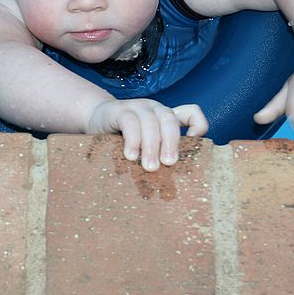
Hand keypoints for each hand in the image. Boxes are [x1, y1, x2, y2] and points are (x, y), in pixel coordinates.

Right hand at [87, 99, 207, 170]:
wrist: (95, 119)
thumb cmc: (125, 137)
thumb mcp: (145, 145)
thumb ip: (158, 156)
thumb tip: (171, 186)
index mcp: (167, 116)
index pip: (191, 112)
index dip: (198, 126)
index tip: (193, 149)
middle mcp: (155, 109)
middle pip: (170, 120)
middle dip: (171, 143)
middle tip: (169, 164)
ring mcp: (138, 107)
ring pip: (150, 122)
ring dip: (151, 146)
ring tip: (149, 166)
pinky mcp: (119, 110)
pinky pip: (130, 122)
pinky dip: (133, 140)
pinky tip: (130, 156)